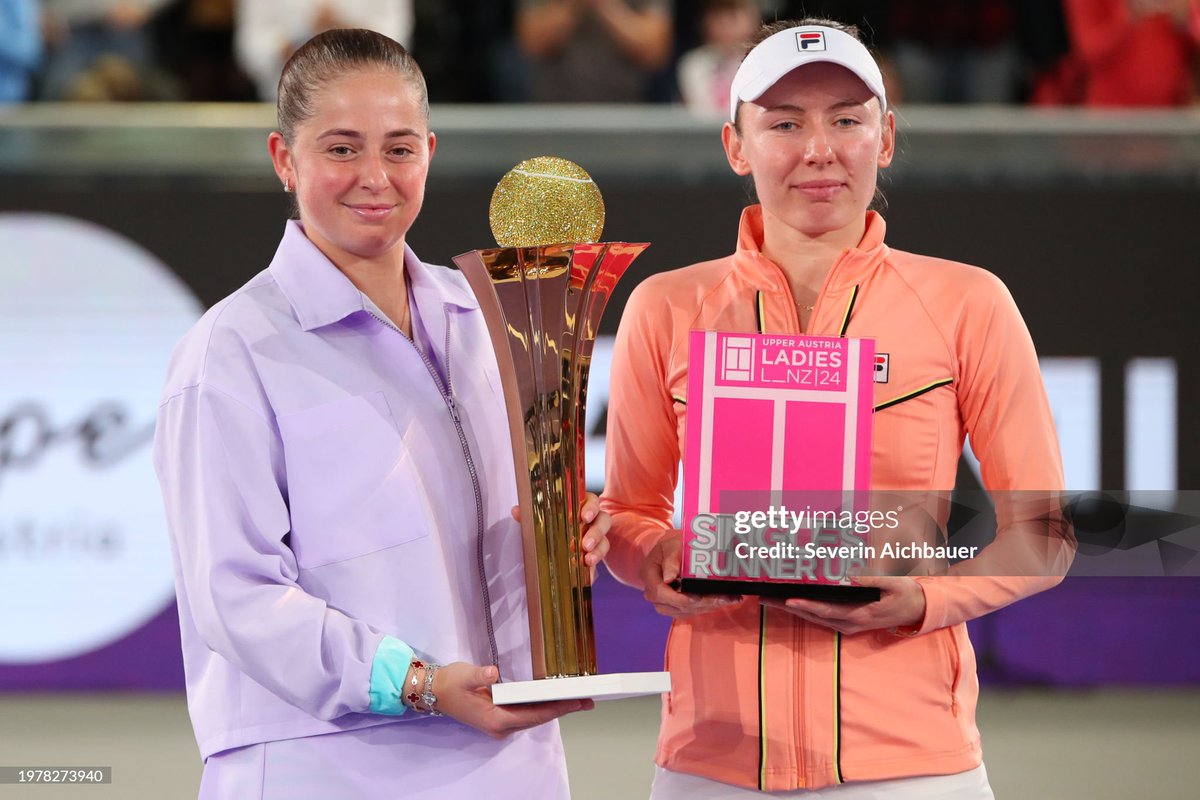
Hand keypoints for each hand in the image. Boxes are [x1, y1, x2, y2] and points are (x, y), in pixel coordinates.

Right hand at [434, 662, 592, 738]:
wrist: (435, 691)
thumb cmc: (450, 684)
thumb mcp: (464, 676)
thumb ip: (479, 676)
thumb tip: (492, 674)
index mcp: (494, 719)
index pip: (533, 715)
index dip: (556, 708)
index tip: (575, 702)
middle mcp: (500, 726)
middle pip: (538, 718)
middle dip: (562, 709)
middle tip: (587, 701)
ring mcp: (501, 723)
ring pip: (534, 717)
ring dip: (555, 708)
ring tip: (577, 699)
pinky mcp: (500, 717)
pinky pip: (527, 713)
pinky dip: (543, 706)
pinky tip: (555, 698)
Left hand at [510, 493, 610, 581]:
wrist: (555, 549)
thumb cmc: (550, 526)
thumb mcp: (539, 521)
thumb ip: (530, 516)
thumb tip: (516, 510)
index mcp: (580, 506)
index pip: (592, 501)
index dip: (591, 507)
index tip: (585, 517)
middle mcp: (592, 521)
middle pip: (604, 521)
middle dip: (596, 532)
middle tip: (585, 544)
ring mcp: (596, 538)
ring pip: (605, 541)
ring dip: (598, 550)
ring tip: (588, 560)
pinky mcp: (595, 555)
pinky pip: (599, 561)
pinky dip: (594, 568)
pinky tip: (588, 575)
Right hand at [639, 530, 741, 617]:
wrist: (669, 550)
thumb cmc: (671, 545)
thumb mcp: (671, 545)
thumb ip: (671, 560)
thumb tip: (669, 578)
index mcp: (648, 575)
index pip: (662, 593)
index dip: (681, 598)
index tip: (700, 597)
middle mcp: (652, 592)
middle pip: (677, 606)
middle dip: (703, 604)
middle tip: (725, 598)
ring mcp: (663, 602)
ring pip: (686, 611)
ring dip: (708, 607)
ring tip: (729, 599)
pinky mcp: (674, 606)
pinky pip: (690, 611)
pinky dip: (707, 607)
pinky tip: (724, 600)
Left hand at [761, 576, 925, 634]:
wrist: (918, 609)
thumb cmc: (905, 594)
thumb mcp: (891, 584)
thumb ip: (868, 580)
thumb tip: (846, 575)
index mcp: (859, 615)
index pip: (826, 611)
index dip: (806, 606)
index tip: (788, 600)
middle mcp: (849, 624)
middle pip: (813, 616)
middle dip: (787, 607)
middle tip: (764, 597)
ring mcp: (847, 624)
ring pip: (814, 618)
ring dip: (792, 609)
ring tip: (770, 599)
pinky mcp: (847, 622)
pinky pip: (821, 617)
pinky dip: (805, 609)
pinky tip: (791, 602)